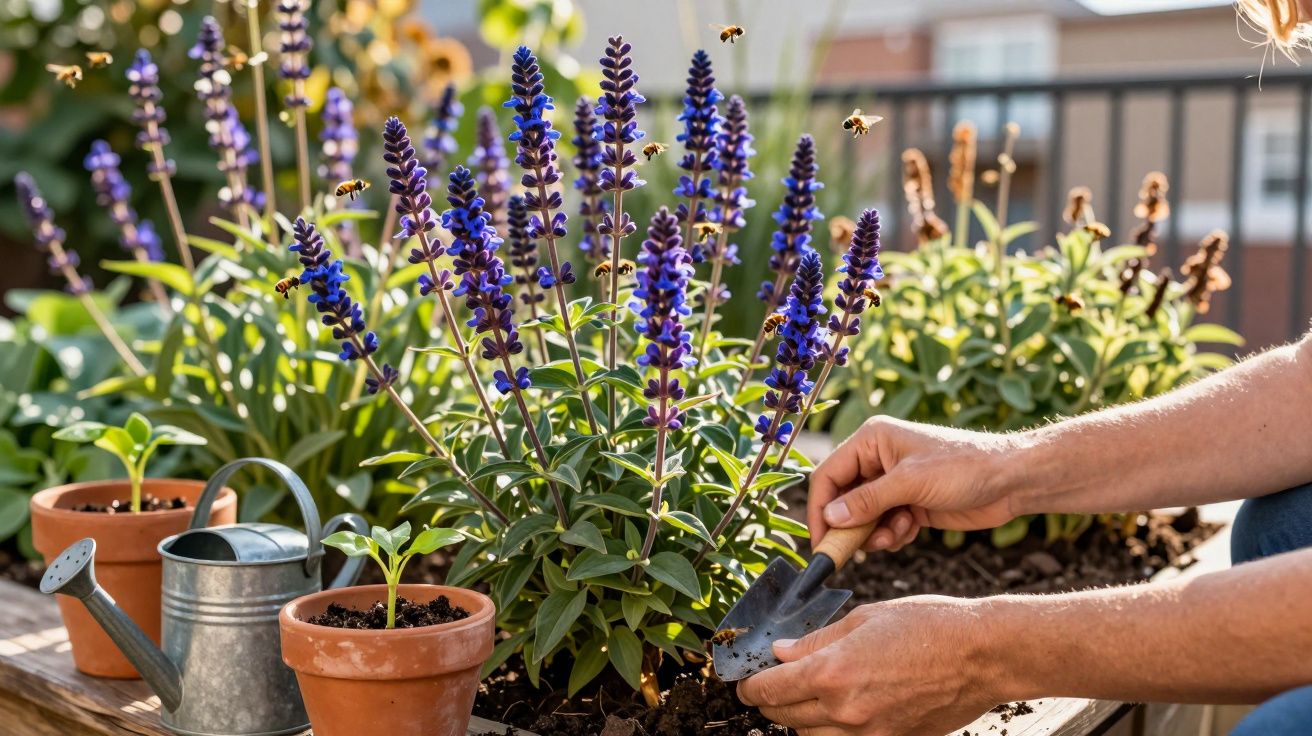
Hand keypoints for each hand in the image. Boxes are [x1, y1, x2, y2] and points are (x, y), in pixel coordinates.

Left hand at [737, 596, 1001, 735]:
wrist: (982, 655)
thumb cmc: (928, 626)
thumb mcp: (863, 619)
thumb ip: (817, 640)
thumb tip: (782, 652)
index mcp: (832, 673)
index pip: (770, 690)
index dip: (750, 685)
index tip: (745, 680)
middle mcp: (844, 710)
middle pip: (784, 717)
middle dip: (770, 702)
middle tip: (768, 686)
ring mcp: (869, 733)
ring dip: (799, 720)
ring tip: (803, 698)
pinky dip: (831, 731)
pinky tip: (837, 711)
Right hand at [809, 416, 1025, 551]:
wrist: (1011, 481)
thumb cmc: (964, 467)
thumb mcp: (911, 482)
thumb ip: (868, 501)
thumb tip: (830, 517)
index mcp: (872, 441)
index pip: (829, 476)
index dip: (820, 509)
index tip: (820, 543)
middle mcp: (877, 460)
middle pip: (842, 499)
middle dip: (849, 526)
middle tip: (848, 555)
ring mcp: (893, 483)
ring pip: (863, 517)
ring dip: (874, 533)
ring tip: (896, 535)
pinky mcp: (908, 503)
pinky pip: (884, 525)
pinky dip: (892, 534)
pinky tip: (911, 530)